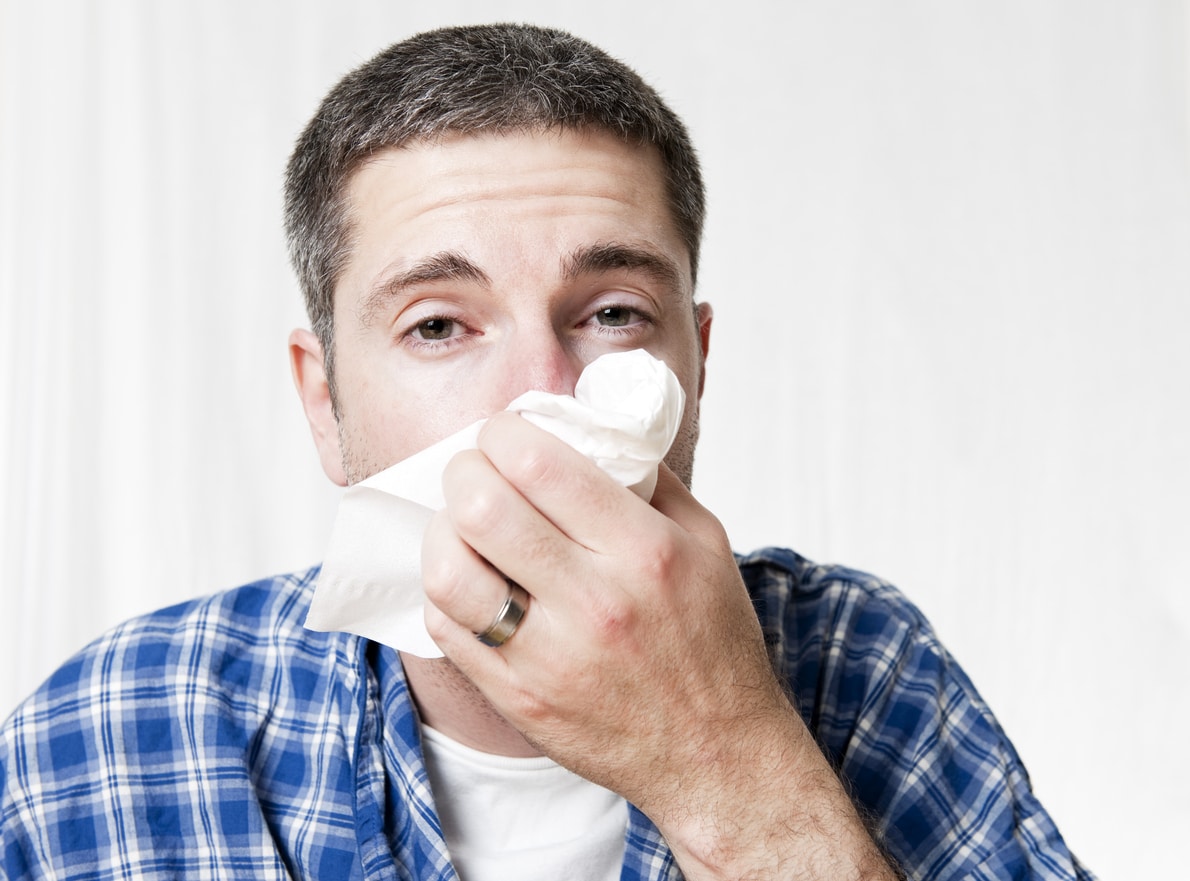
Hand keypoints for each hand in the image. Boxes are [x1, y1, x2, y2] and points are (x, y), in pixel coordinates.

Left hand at [422, 411, 897, 878]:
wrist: (714, 755)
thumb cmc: (713, 643)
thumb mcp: (707, 542)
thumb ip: (649, 479)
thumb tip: (586, 428)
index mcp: (644, 551)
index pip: (540, 464)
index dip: (503, 432)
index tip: (503, 433)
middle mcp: (595, 602)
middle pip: (482, 508)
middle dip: (463, 472)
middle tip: (472, 472)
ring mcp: (550, 657)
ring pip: (449, 572)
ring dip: (442, 532)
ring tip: (459, 524)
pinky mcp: (518, 698)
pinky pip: (447, 629)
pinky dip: (444, 592)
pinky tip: (468, 580)